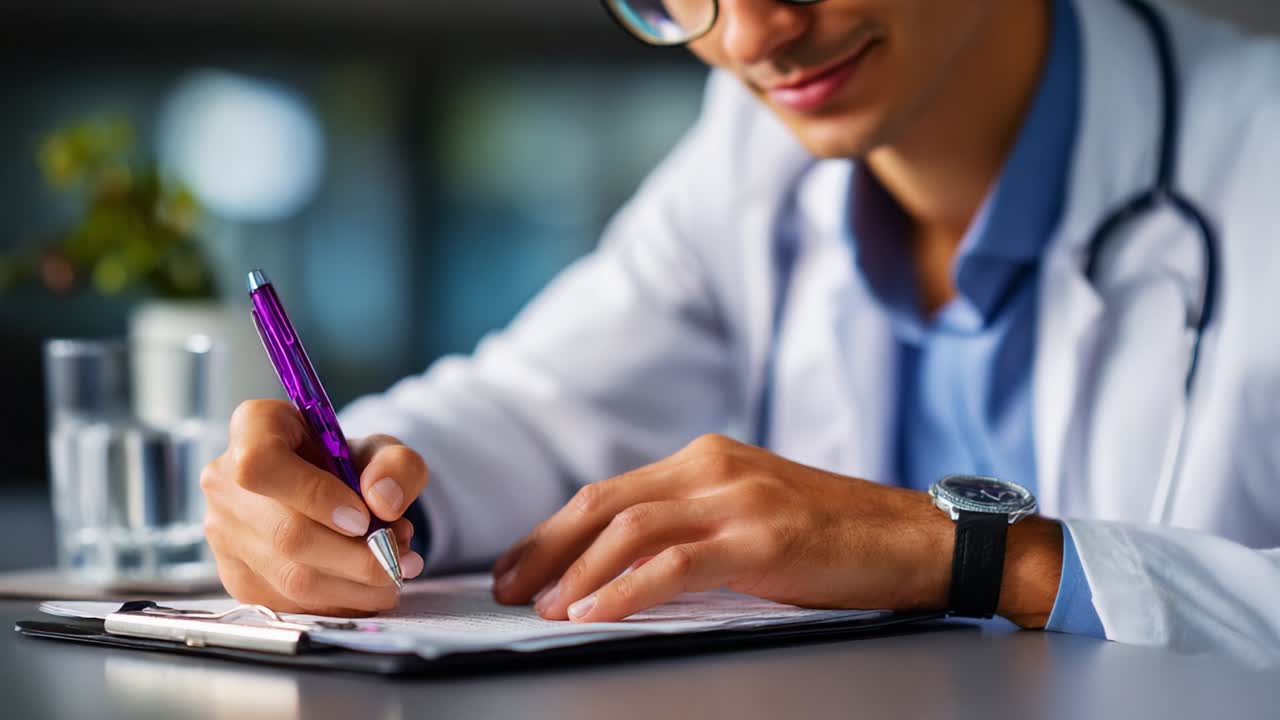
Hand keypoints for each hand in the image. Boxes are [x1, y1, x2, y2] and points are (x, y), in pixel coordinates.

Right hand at [201, 400, 428, 616]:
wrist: (330, 490)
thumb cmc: (350, 464)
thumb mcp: (384, 451)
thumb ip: (396, 465)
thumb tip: (384, 502)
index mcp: (255, 427)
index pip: (263, 464)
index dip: (315, 495)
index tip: (363, 516)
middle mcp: (225, 481)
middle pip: (285, 534)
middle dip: (357, 557)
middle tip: (401, 560)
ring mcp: (223, 534)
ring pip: (290, 578)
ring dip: (355, 586)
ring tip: (393, 572)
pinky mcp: (236, 577)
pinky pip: (289, 604)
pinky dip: (340, 603)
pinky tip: (367, 589)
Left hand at [490, 435, 1062, 625]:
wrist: (918, 539)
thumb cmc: (836, 538)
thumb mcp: (753, 515)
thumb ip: (694, 525)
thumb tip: (624, 564)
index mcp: (707, 459)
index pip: (611, 492)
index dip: (554, 529)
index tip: (518, 563)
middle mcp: (714, 467)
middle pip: (605, 502)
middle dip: (545, 546)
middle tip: (506, 587)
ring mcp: (738, 498)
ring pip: (631, 529)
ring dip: (576, 570)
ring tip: (542, 606)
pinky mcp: (761, 537)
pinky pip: (674, 564)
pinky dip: (625, 589)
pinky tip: (594, 612)